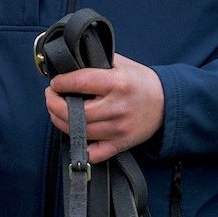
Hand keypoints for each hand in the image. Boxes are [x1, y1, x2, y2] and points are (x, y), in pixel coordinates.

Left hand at [45, 54, 164, 162]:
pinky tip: (73, 133)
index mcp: (118, 83)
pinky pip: (94, 154)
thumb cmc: (140, 81)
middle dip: (54, 104)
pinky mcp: (121, 145)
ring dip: (60, 121)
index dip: (62, 83)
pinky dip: (79, 148)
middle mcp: (117, 108)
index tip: (55, 82)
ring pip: (79, 132)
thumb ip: (96, 61)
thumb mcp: (120, 63)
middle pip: (76, 113)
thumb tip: (68, 62)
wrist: (167, 103)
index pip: (81, 82)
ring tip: (57, 110)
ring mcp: (118, 130)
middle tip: (50, 96)